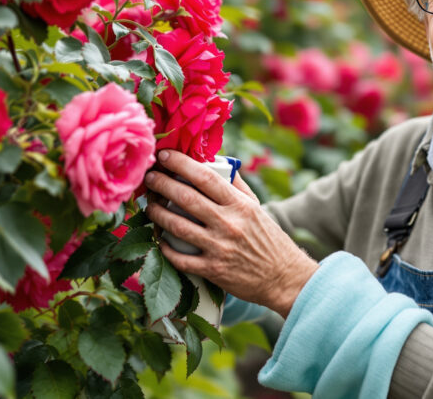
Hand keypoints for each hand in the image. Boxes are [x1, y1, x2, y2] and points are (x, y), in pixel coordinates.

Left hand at [144, 150, 318, 317]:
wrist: (284, 277)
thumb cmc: (269, 239)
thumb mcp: (257, 207)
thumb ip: (236, 185)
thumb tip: (216, 163)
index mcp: (240, 205)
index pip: (206, 177)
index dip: (182, 164)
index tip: (165, 155)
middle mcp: (228, 224)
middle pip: (186, 198)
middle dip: (162, 184)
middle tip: (149, 177)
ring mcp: (219, 248)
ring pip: (177, 226)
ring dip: (157, 213)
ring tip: (149, 205)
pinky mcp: (212, 270)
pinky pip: (180, 258)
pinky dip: (166, 247)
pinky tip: (159, 238)